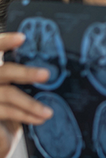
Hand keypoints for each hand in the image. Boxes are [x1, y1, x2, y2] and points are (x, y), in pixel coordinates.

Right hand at [0, 32, 52, 157]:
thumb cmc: (7, 111)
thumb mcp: (15, 91)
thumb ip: (21, 79)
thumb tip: (49, 72)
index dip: (5, 42)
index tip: (22, 38)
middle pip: (2, 71)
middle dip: (24, 73)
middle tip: (46, 74)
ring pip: (7, 94)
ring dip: (30, 103)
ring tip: (49, 112)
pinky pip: (6, 111)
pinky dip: (25, 115)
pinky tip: (39, 119)